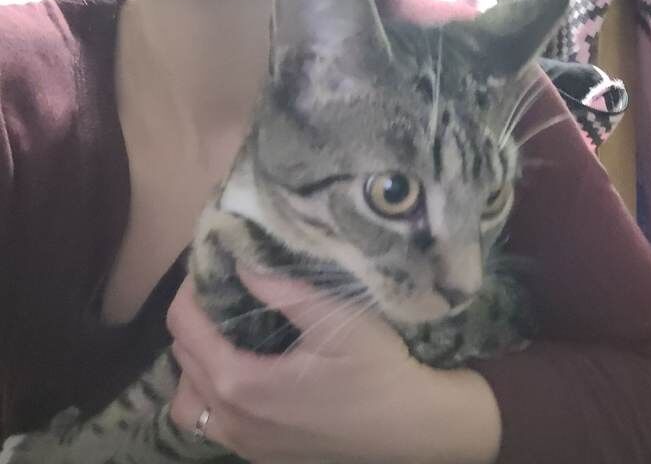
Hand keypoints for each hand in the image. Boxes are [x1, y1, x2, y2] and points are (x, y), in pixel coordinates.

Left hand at [167, 270, 501, 463]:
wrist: (410, 427)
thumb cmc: (378, 369)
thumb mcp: (337, 320)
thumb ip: (285, 291)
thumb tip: (242, 264)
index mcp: (241, 382)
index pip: (185, 328)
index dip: (190, 291)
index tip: (211, 267)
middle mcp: (232, 418)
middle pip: (182, 360)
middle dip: (194, 319)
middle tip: (224, 292)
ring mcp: (243, 444)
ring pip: (188, 400)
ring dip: (195, 364)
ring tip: (227, 338)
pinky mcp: (259, 455)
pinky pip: (210, 424)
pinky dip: (210, 396)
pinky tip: (243, 376)